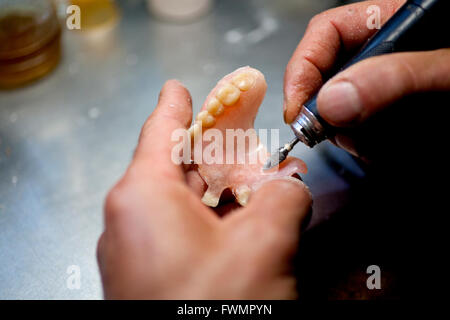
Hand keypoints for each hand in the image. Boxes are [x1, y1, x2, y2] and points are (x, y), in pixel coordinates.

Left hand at [97, 80, 311, 298]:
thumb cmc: (208, 310)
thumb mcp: (262, 246)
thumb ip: (284, 199)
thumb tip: (292, 183)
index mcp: (143, 199)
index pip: (161, 133)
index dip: (176, 105)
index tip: (177, 88)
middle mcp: (130, 222)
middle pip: (176, 168)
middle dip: (215, 152)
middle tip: (240, 135)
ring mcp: (137, 253)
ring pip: (182, 204)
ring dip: (220, 192)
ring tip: (253, 183)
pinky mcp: (148, 277)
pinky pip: (180, 233)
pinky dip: (212, 222)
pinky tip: (240, 225)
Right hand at [284, 0, 449, 154]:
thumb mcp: (448, 70)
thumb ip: (396, 76)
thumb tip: (334, 101)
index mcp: (397, 24)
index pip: (328, 32)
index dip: (303, 69)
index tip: (295, 109)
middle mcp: (386, 56)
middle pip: (329, 76)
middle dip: (325, 111)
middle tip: (326, 134)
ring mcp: (386, 91)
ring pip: (342, 112)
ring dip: (349, 136)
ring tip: (373, 146)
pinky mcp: (392, 119)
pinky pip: (361, 135)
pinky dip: (366, 149)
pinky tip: (382, 151)